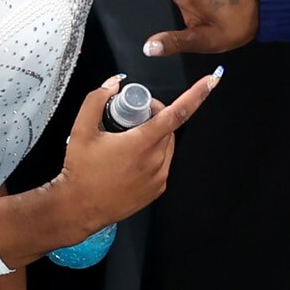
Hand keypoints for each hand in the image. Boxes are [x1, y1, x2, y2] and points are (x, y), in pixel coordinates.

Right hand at [44, 70, 220, 237]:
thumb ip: (96, 100)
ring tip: (128, 139)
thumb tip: (114, 83)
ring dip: (155, 136)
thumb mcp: (81, 130)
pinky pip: (163, 164)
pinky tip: (130, 159)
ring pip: (166, 145)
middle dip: (155, 116)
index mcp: (142, 143)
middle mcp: (156, 161)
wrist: (79, 208)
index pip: (177, 113)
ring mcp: (159, 177)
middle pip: (168, 127)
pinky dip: (153, 155)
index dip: (196, 94)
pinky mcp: (157, 189)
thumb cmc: (81, 171)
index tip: (211, 80)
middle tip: (132, 116)